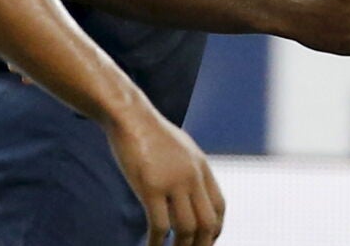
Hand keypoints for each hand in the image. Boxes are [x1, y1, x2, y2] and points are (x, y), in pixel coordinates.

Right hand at [106, 106, 224, 245]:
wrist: (130, 115)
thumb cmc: (150, 132)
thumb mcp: (180, 149)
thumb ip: (188, 169)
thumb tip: (189, 190)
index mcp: (202, 167)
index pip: (219, 206)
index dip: (216, 229)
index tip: (207, 241)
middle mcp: (193, 176)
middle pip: (208, 222)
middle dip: (202, 245)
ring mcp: (173, 182)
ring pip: (186, 229)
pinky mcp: (151, 186)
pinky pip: (159, 225)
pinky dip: (157, 243)